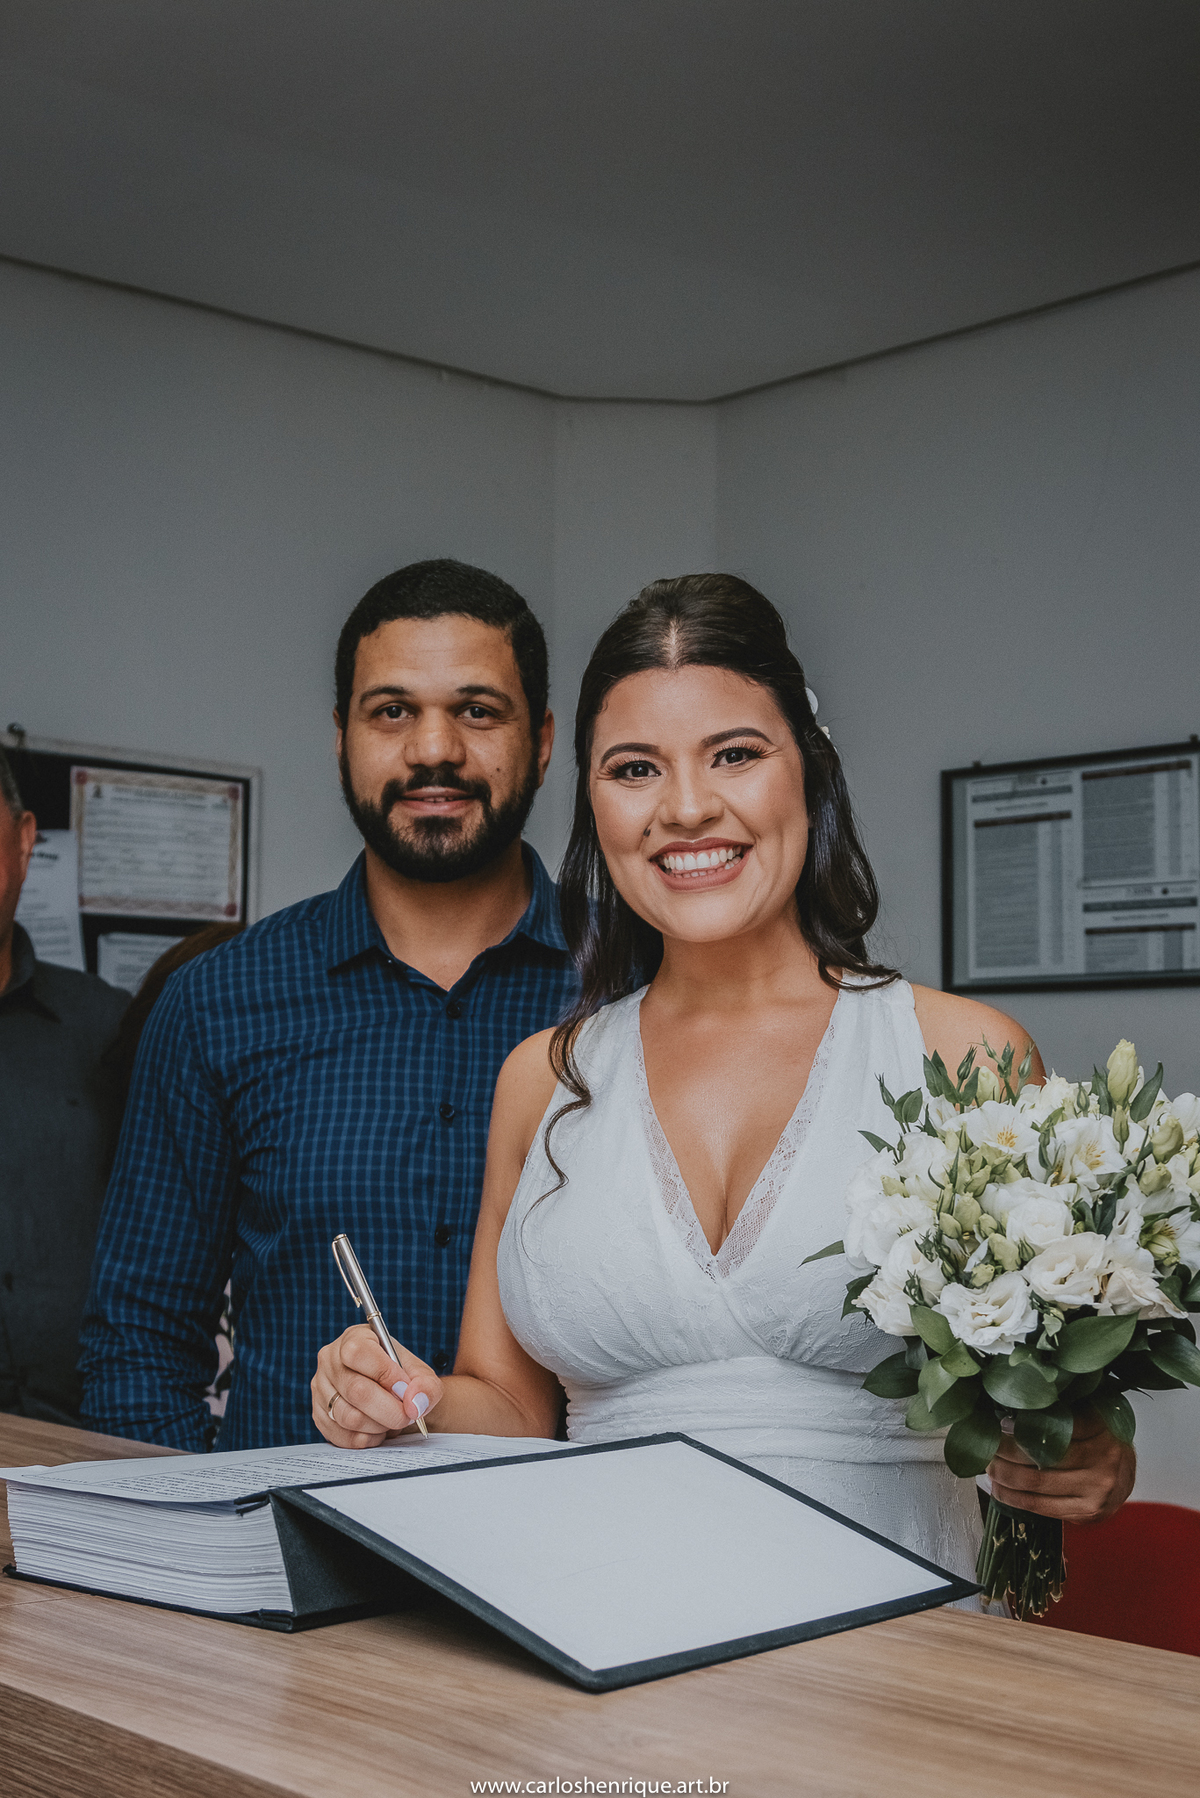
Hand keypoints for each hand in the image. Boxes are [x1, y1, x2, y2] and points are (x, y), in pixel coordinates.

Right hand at [312, 1324, 444, 1447]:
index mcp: (353, 1338)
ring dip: (379, 1426)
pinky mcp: (318, 1415)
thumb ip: (425, 1385)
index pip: (357, 1353)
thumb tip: (414, 1404)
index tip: (405, 1390)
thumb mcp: (420, 1374)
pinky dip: (366, 1439)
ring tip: (392, 1421)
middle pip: (356, 1390)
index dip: (385, 1374)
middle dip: (389, 1410)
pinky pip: (342, 1436)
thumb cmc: (401, 1378)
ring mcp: (321, 1389)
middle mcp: (330, 1360)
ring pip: (348, 1417)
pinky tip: (378, 1430)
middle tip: (407, 1415)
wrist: (390, 1394)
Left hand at [988, 1408, 1135, 1524]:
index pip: (1058, 1424)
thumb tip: (1013, 1407)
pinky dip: (1013, 1498)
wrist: (1125, 1477)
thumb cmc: (1098, 1440)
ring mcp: (1097, 1489)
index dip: (1023, 1426)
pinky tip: (998, 1488)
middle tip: (986, 1444)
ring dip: (1004, 1475)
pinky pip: (1042, 1507)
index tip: (999, 1424)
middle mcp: (1104, 1459)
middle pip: (1042, 1455)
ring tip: (988, 1465)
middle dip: (1005, 1451)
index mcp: (1103, 1426)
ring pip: (1037, 1483)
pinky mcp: (1088, 1512)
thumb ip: (1061, 1410)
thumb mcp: (1088, 1414)